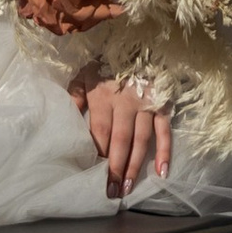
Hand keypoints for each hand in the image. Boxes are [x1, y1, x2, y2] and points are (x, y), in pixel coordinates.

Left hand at [70, 71, 172, 202]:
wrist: (139, 41)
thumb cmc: (108, 62)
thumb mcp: (86, 73)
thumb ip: (75, 96)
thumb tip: (66, 118)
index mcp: (103, 96)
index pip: (100, 131)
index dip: (98, 153)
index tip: (92, 174)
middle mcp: (125, 103)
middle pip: (120, 140)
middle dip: (115, 168)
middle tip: (111, 191)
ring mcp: (146, 105)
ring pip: (141, 140)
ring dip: (136, 166)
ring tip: (129, 188)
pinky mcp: (163, 105)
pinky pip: (165, 131)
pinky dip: (165, 152)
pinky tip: (162, 172)